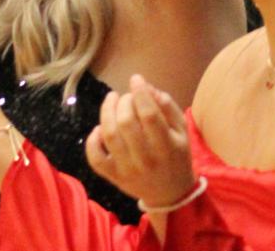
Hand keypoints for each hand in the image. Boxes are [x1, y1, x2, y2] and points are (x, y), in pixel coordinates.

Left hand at [84, 78, 194, 211]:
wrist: (170, 194)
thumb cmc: (176, 155)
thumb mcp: (181, 129)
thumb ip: (167, 106)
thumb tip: (146, 87)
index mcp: (166, 147)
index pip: (149, 115)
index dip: (140, 92)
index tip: (136, 79)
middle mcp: (145, 160)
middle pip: (127, 122)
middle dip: (125, 101)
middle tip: (128, 96)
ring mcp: (127, 170)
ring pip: (109, 135)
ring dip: (107, 111)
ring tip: (112, 99)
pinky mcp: (114, 177)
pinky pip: (95, 158)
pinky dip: (93, 139)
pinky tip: (100, 128)